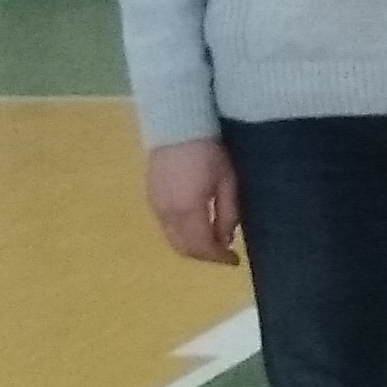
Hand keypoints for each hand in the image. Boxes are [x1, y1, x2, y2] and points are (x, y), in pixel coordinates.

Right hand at [145, 137, 241, 264]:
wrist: (177, 126)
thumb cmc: (209, 152)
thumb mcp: (227, 182)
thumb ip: (227, 213)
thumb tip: (226, 239)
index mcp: (188, 211)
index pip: (203, 247)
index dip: (219, 258)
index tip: (235, 261)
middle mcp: (167, 214)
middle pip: (184, 248)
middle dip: (205, 256)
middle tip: (224, 254)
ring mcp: (155, 206)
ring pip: (173, 239)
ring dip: (192, 247)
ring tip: (213, 241)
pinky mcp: (151, 198)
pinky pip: (166, 227)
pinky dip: (181, 234)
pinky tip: (196, 226)